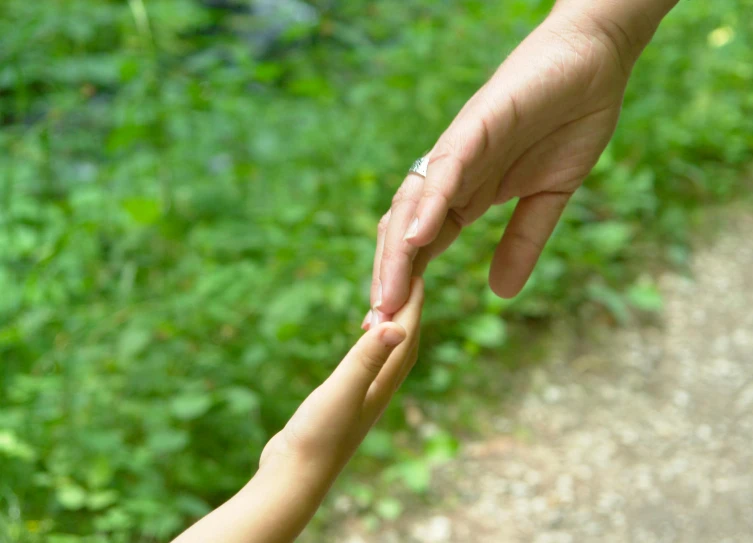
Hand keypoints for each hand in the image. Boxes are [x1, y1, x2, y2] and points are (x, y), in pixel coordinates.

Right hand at [173, 279, 424, 542]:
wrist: (294, 478)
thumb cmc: (317, 437)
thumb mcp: (341, 391)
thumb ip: (366, 359)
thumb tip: (399, 326)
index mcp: (381, 384)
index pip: (405, 336)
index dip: (414, 305)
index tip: (421, 274)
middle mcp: (377, 391)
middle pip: (404, 346)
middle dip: (411, 313)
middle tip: (413, 283)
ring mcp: (360, 399)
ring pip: (386, 357)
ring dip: (393, 330)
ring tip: (391, 310)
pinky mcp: (342, 405)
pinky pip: (366, 367)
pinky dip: (370, 348)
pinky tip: (362, 347)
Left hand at [367, 7, 655, 322]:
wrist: (591, 63)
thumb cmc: (568, 123)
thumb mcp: (548, 199)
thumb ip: (521, 242)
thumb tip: (500, 294)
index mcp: (464, 197)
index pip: (422, 248)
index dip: (406, 287)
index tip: (394, 330)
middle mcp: (450, 177)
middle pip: (404, 233)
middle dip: (390, 281)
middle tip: (376, 328)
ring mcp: (459, 151)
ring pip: (413, 205)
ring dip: (398, 253)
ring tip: (387, 297)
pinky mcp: (476, 125)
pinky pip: (446, 169)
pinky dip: (430, 204)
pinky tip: (417, 237)